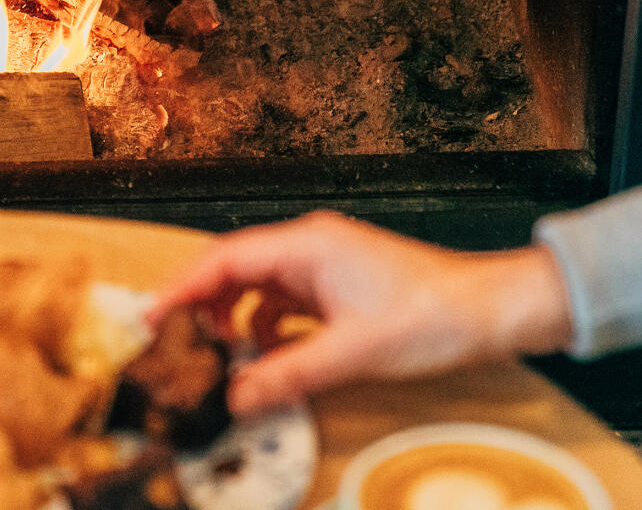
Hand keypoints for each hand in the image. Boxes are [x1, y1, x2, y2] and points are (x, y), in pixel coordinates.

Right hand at [148, 211, 572, 415]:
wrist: (491, 310)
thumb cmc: (431, 315)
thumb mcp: (352, 352)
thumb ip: (289, 374)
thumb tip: (236, 397)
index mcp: (305, 244)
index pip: (223, 258)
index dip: (181, 287)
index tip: (150, 317)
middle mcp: (308, 246)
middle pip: (233, 268)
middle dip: (201, 304)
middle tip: (173, 341)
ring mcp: (323, 265)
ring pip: (256, 286)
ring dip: (233, 317)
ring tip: (218, 353)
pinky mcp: (337, 286)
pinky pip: (283, 302)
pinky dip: (266, 327)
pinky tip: (267, 357)